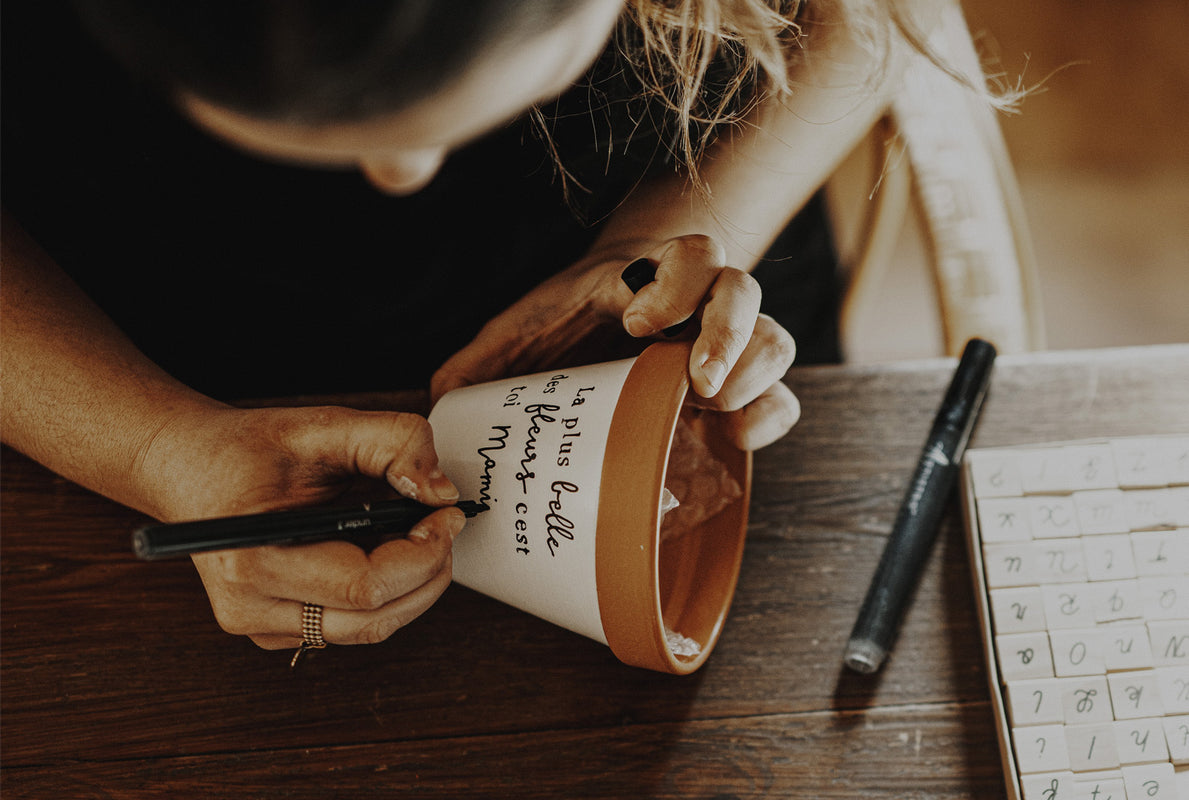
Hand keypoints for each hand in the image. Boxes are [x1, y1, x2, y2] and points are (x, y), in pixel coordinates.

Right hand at [139, 405, 464, 649]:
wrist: (191, 468)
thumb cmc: (248, 449)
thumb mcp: (324, 426)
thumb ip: (392, 442)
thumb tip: (441, 491)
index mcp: (253, 559)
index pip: (365, 587)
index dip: (422, 554)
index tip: (447, 515)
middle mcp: (250, 608)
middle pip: (375, 620)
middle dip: (428, 573)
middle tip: (443, 524)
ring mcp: (261, 627)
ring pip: (370, 628)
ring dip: (411, 584)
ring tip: (413, 532)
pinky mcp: (277, 631)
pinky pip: (352, 625)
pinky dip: (384, 592)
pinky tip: (380, 549)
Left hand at [432, 234, 799, 449]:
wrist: (607, 325)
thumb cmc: (563, 326)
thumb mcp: (521, 333)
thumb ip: (484, 357)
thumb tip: (439, 396)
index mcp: (646, 279)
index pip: (690, 255)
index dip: (677, 284)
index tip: (636, 324)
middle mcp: (698, 304)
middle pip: (744, 290)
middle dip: (728, 333)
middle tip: (696, 379)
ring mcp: (724, 345)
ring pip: (775, 340)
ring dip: (755, 375)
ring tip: (717, 413)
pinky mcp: (737, 389)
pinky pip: (781, 397)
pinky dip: (771, 416)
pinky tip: (736, 439)